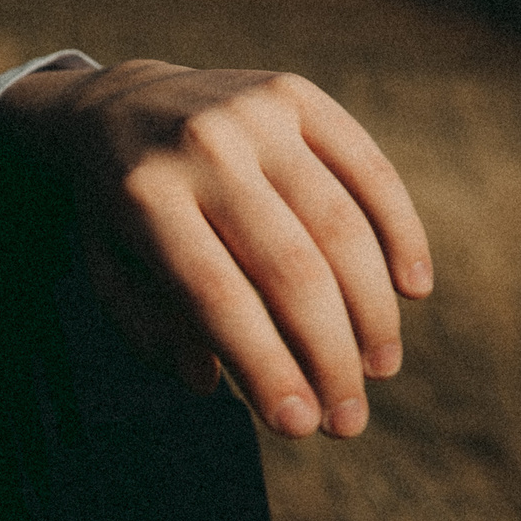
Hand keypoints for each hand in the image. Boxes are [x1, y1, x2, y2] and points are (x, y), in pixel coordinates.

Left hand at [0, 61, 433, 438]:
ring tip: (377, 370)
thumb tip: (214, 380)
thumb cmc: (118, 212)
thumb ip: (150, 328)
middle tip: (348, 423)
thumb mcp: (108, 270)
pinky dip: (400, 233)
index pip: (218, 298)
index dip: (267, 367)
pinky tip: (412, 290)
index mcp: (143, 196)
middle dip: (329, 358)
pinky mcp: (296, 93)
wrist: (116, 102)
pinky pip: (369, 169)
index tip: (300, 427)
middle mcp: (201, 147)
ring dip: (372, 312)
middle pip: (291, 270)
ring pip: (341, 226)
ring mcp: (252, 113)